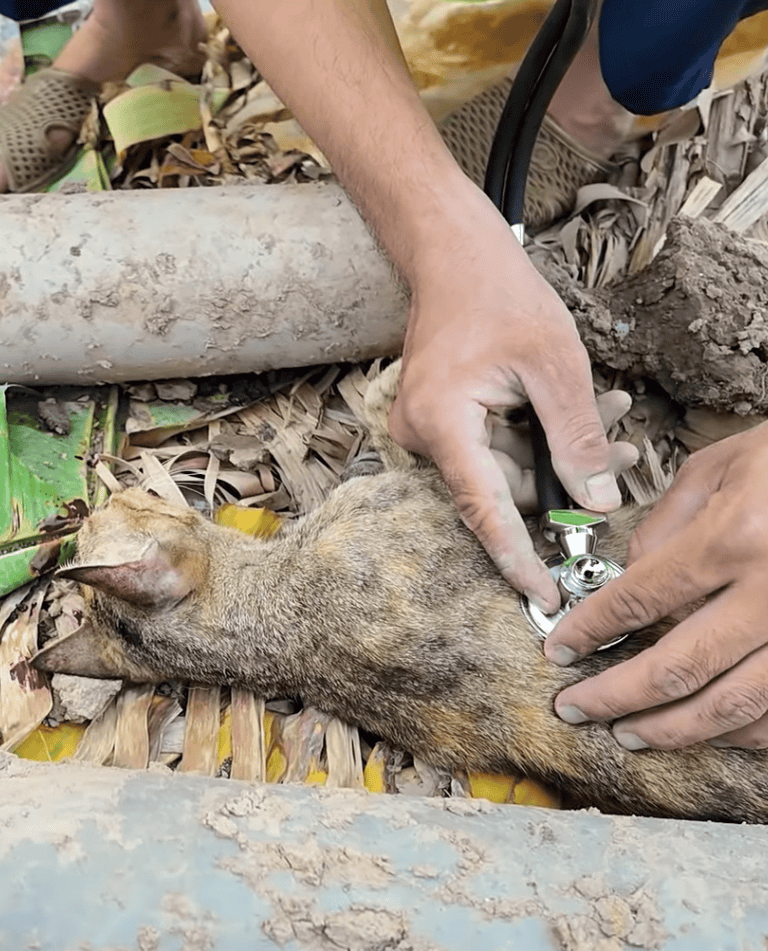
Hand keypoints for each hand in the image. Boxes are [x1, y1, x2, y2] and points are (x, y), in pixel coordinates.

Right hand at [388, 196, 636, 611]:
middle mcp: (424, 436)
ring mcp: (430, 429)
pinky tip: (582, 412)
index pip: (484, 512)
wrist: (450, 251)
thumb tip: (598, 500)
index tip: (545, 597)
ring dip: (558, 450)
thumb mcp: (554, 364)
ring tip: (613, 417)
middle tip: (625, 457)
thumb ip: (578, 438)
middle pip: (501, 489)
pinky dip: (538, 435)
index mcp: (442, 425)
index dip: (518, 560)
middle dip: (564, 478)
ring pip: (504, 467)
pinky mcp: (443, 420)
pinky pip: (496, 446)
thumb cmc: (494, 291)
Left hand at [547, 423, 767, 748]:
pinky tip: (708, 731)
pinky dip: (741, 732)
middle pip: (679, 668)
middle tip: (575, 709)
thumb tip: (628, 580)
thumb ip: (666, 524)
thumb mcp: (721, 466)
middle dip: (615, 697)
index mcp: (737, 536)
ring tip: (629, 735)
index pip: (640, 599)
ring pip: (734, 705)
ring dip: (674, 730)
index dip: (590, 631)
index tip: (561, 651)